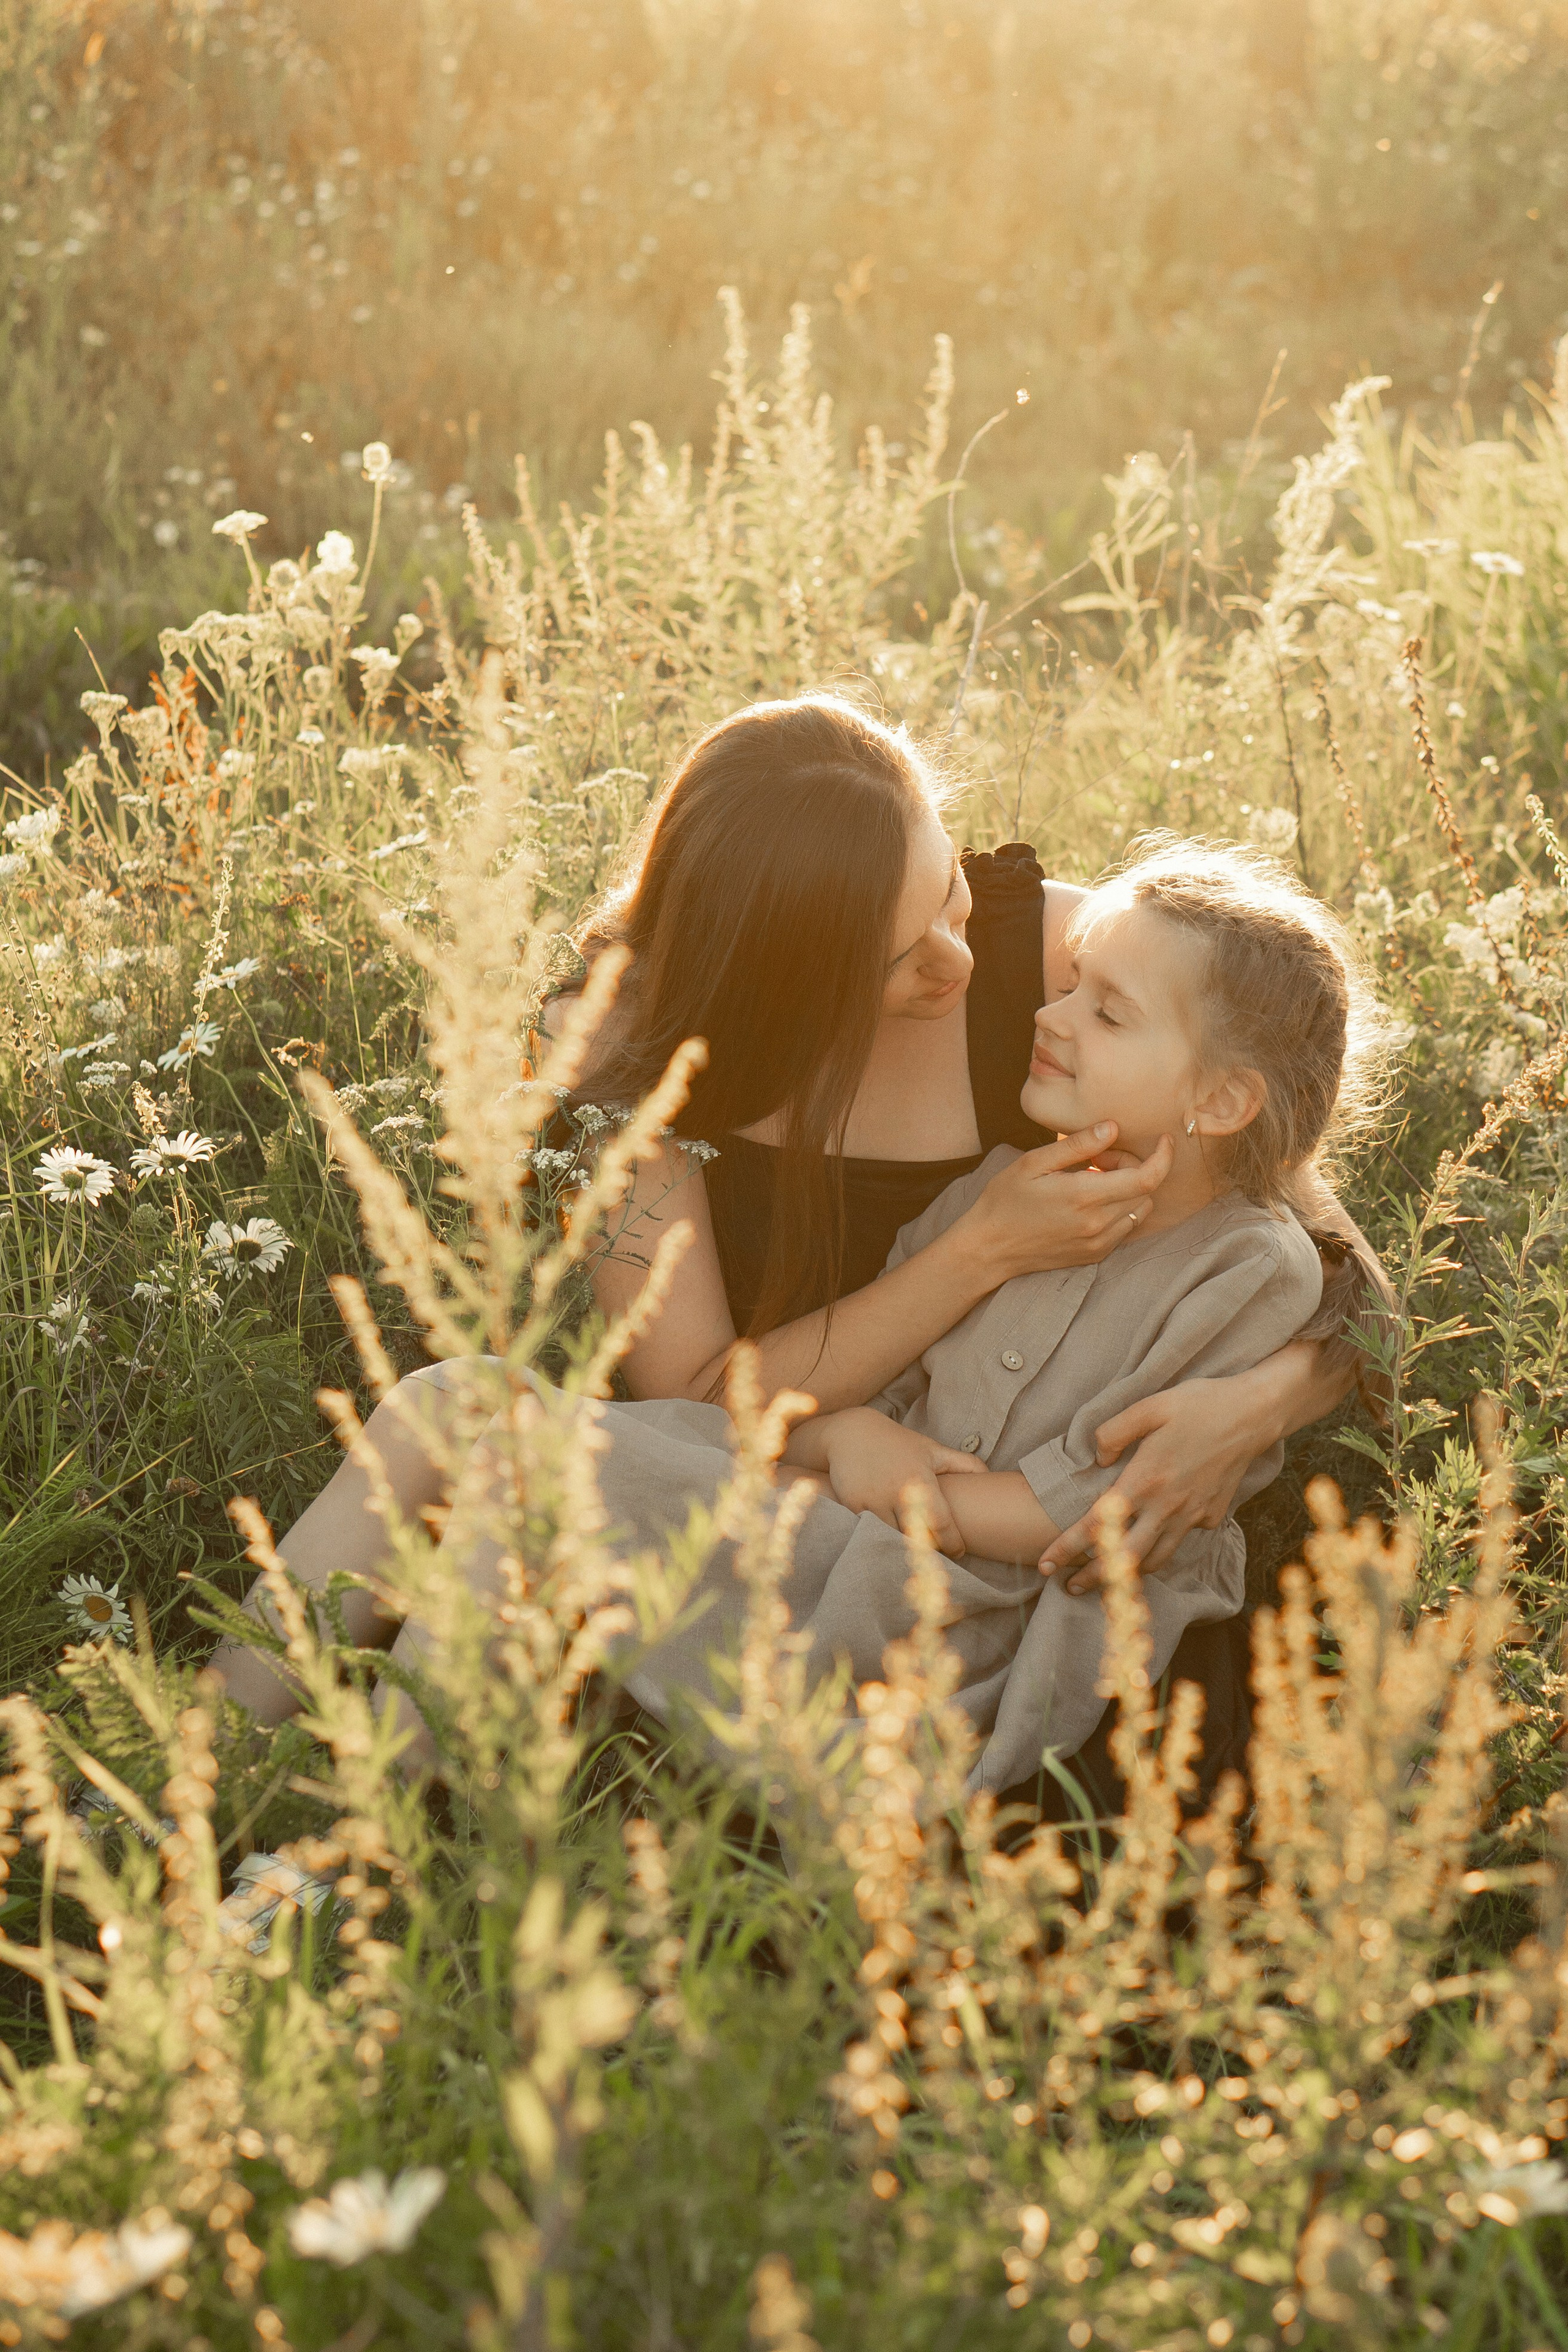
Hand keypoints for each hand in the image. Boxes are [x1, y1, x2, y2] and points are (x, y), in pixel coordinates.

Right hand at [818, 1409, 986, 1557]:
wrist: (852, 1433)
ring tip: (911, 1550)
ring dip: (902, 1545)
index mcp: (921, 1481)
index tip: (959, 1552)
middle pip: (917, 1538)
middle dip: (927, 1550)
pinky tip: (884, 1538)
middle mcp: (897, 1493)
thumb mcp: (932, 1449)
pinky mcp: (853, 1506)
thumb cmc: (899, 1444)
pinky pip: (869, 1532)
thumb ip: (963, 1463)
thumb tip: (990, 1475)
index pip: (942, 1524)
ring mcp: (873, 1501)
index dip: (953, 1544)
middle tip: (935, 1557)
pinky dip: (878, 1536)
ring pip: (892, 1538)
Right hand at [956, 1124, 1173, 1284]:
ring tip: (1093, 1180)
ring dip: (1129, 1189)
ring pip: (1140, 1209)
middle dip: (1134, 1167)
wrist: (988, 1248)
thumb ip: (1076, 1145)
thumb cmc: (1005, 1199)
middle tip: (1098, 1159)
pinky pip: (1125, 1227)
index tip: (1165, 1139)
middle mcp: (1098, 1224)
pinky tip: (1090, 1202)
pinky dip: (1120, 1209)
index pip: (1146, 1178)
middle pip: (1146, 1190)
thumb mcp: (1034, 1163)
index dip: (1163, 1157)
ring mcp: (1098, 1243)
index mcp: (1084, 1196)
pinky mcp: (1095, 1255)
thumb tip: (1112, 1127)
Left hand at [1037, 1375, 1267, 1591]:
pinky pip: (1182, 1538)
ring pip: (1156, 1558)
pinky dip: (1163, 1546)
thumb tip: (1097, 1459)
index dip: (1067, 1547)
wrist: (1253, 1413)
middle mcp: (1168, 1506)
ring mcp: (1193, 1515)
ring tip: (1109, 1578)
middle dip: (1095, 1577)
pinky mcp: (1213, 1515)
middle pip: (1125, 1557)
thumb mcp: (1149, 1406)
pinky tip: (1152, 1539)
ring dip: (1130, 1571)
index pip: (1097, 1524)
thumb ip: (1114, 1432)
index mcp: (1145, 1480)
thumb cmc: (1198, 1404)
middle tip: (1070, 1588)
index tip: (1046, 1563)